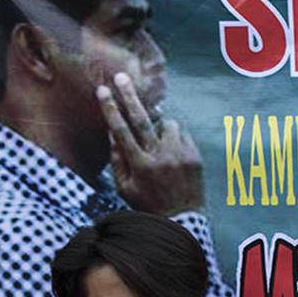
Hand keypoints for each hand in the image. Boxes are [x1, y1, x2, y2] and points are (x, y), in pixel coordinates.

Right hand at [98, 72, 202, 215]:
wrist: (183, 219)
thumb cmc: (148, 204)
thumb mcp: (124, 187)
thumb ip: (117, 160)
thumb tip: (112, 133)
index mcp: (139, 165)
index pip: (121, 130)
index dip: (110, 108)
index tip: (102, 91)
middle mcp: (160, 157)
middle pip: (142, 119)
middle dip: (130, 96)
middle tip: (122, 77)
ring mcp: (180, 155)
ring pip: (166, 124)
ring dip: (158, 123)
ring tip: (155, 136)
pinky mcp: (195, 156)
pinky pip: (182, 134)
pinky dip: (173, 135)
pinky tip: (170, 146)